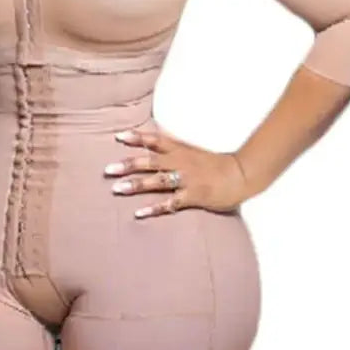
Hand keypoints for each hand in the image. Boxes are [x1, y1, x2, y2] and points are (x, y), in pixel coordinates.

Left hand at [103, 127, 246, 217]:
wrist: (241, 174)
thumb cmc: (217, 164)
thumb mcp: (193, 150)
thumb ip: (174, 147)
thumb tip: (155, 140)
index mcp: (180, 150)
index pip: (155, 140)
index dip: (137, 137)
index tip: (118, 136)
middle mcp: (180, 163)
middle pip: (150, 161)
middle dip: (128, 164)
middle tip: (108, 169)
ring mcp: (186, 180)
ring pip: (157, 181)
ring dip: (136, 185)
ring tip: (117, 188)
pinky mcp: (193, 196)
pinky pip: (170, 203)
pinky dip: (154, 208)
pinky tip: (138, 213)